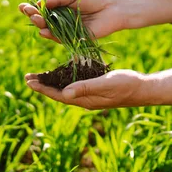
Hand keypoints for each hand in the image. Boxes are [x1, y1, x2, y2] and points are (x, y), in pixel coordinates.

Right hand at [18, 0, 126, 42]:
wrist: (113, 8)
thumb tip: (39, 3)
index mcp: (59, 8)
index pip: (41, 9)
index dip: (31, 8)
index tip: (22, 5)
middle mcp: (60, 20)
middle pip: (42, 20)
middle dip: (33, 16)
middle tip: (27, 11)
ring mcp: (66, 30)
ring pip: (49, 30)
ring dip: (40, 24)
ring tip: (35, 18)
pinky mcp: (74, 39)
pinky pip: (59, 38)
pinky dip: (51, 35)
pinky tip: (44, 30)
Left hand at [25, 70, 153, 109]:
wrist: (142, 88)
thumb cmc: (126, 85)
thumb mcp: (105, 84)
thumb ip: (85, 87)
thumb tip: (65, 93)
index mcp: (84, 99)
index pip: (58, 95)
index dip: (43, 88)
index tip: (29, 81)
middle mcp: (84, 99)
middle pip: (58, 93)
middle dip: (43, 85)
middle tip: (28, 77)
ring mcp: (90, 94)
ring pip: (66, 88)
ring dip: (52, 82)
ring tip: (39, 75)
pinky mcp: (95, 87)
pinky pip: (75, 84)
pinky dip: (65, 78)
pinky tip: (61, 71)